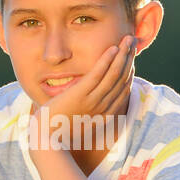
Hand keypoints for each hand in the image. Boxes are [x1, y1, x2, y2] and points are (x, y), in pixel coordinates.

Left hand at [28, 34, 135, 151]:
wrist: (46, 139)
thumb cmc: (59, 130)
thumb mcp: (79, 120)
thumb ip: (89, 109)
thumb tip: (92, 98)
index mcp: (105, 115)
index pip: (124, 89)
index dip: (129, 71)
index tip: (131, 57)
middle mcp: (103, 108)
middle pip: (122, 79)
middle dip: (130, 58)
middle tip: (134, 41)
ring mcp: (92, 101)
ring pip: (114, 74)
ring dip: (123, 55)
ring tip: (128, 39)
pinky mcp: (80, 95)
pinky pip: (97, 75)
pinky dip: (106, 61)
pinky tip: (113, 48)